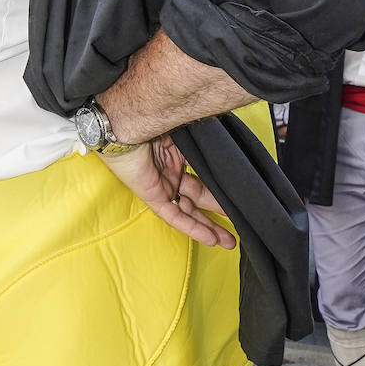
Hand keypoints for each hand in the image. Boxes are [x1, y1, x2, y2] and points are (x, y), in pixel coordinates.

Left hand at [98, 135, 235, 248]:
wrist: (128, 124)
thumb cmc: (152, 124)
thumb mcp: (186, 139)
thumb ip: (203, 152)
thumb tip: (228, 157)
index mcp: (176, 160)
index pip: (202, 182)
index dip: (218, 194)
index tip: (237, 202)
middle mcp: (169, 176)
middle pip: (197, 201)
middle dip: (217, 216)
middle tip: (236, 228)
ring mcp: (161, 187)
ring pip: (188, 213)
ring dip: (208, 228)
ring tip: (228, 241)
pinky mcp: (152, 196)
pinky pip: (174, 216)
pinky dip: (192, 228)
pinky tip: (209, 239)